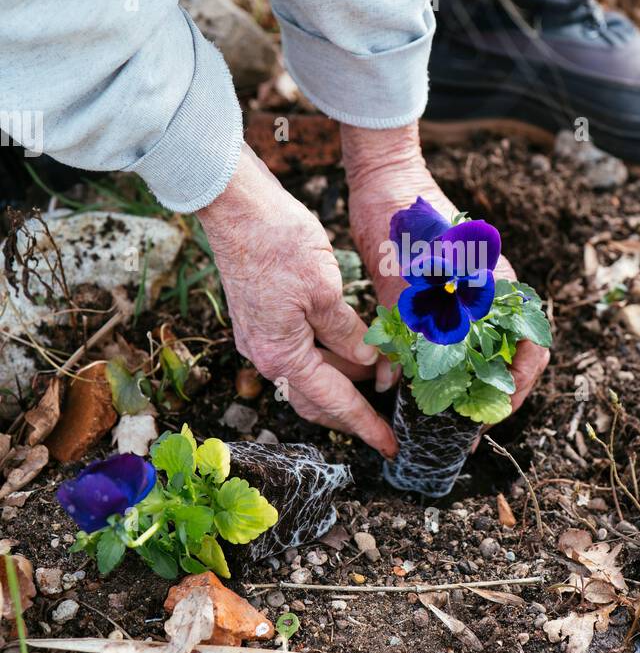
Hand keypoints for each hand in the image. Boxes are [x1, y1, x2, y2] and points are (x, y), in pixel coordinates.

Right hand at [198, 144, 396, 456]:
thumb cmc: (278, 242)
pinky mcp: (260, 318)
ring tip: (377, 377)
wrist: (235, 206)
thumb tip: (367, 363)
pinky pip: (298, 353)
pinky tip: (350, 347)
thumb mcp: (325, 290)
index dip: (366, 425)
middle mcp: (265, 354)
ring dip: (341, 381)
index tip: (390, 446)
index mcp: (282, 354)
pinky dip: (327, 358)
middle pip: (315, 399)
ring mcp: (259, 337)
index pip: (335, 402)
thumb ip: (347, 333)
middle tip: (386, 418)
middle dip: (351, 412)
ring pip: (307, 375)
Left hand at [342, 123, 548, 414]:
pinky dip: (456, 358)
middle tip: (468, 425)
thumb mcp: (399, 284)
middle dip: (494, 393)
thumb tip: (395, 383)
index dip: (517, 387)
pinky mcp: (453, 287)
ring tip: (451, 409)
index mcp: (496, 288)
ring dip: (475, 380)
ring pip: (488, 348)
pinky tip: (432, 376)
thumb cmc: (402, 224)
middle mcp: (494, 291)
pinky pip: (466, 332)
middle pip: (512, 355)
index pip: (530, 348)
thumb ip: (403, 332)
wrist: (387, 178)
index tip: (492, 413)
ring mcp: (476, 288)